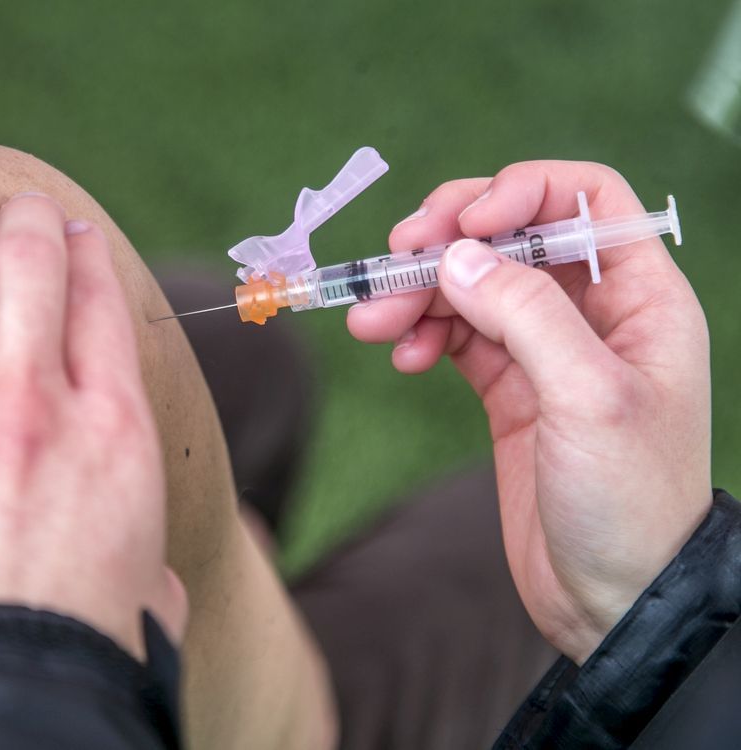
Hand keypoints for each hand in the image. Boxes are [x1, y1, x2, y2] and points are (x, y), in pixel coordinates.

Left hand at [0, 191, 186, 681]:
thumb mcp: (151, 586)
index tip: (75, 231)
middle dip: (22, 221)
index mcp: (112, 429)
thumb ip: (154, 564)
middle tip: (12, 203)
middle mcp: (31, 408)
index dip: (86, 254)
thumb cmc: (89, 648)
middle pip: (27, 271)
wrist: (8, 701)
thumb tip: (160, 586)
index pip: (99, 305)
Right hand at [348, 162, 711, 661]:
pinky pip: (457, 336)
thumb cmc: (628, 501)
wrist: (611, 600)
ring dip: (419, 293)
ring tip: (372, 322)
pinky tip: (403, 356)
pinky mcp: (507, 388)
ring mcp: (545, 350)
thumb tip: (456, 254)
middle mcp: (593, 313)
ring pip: (473, 286)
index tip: (461, 225)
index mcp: (640, 298)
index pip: (584, 198)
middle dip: (449, 241)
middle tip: (394, 260)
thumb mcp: (587, 398)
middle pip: (513, 236)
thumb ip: (525, 314)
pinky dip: (423, 334)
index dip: (520, 192)